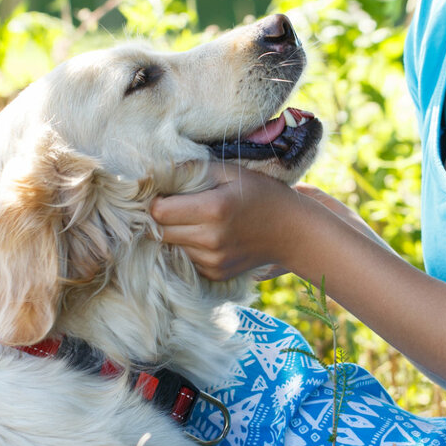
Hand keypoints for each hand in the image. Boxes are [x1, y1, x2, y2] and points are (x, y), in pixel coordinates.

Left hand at [151, 164, 300, 280]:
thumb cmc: (260, 194)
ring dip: (174, 234)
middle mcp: (210, 239)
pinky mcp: (215, 274)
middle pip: (160, 232)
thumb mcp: (229, 171)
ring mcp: (213, 261)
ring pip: (171, 248)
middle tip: (173, 206)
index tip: (163, 193)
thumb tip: (154, 172)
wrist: (292, 231)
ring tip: (193, 220)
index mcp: (213, 209)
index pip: (158, 211)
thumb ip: (191, 170)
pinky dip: (188, 248)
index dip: (155, 201)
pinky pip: (186, 261)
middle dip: (160, 218)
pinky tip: (205, 236)